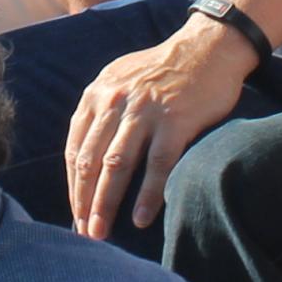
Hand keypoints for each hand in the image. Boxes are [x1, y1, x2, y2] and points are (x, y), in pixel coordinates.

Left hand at [64, 18, 256, 240]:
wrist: (208, 47)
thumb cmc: (164, 71)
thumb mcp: (121, 80)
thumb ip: (102, 112)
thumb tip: (87, 158)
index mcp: (98, 94)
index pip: (75, 148)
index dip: (73, 185)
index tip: (76, 213)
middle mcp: (115, 101)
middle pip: (90, 161)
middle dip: (83, 202)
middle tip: (84, 234)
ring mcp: (145, 111)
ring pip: (117, 165)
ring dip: (105, 203)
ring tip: (101, 232)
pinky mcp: (175, 120)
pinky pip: (157, 164)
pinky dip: (147, 195)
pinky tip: (141, 218)